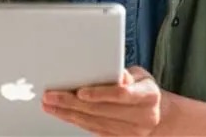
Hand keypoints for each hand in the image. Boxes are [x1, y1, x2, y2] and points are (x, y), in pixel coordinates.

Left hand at [42, 66, 162, 136]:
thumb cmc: (143, 90)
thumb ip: (126, 74)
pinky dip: (75, 121)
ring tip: (50, 105)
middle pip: (101, 111)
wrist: (155, 115)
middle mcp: (141, 117)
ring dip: (67, 113)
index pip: (122, 95)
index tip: (81, 92)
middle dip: (72, 103)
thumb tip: (117, 74)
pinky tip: (62, 114)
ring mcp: (130, 132)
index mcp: (148, 96)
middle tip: (51, 96)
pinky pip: (93, 130)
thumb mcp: (141, 76)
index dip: (100, 93)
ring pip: (94, 123)